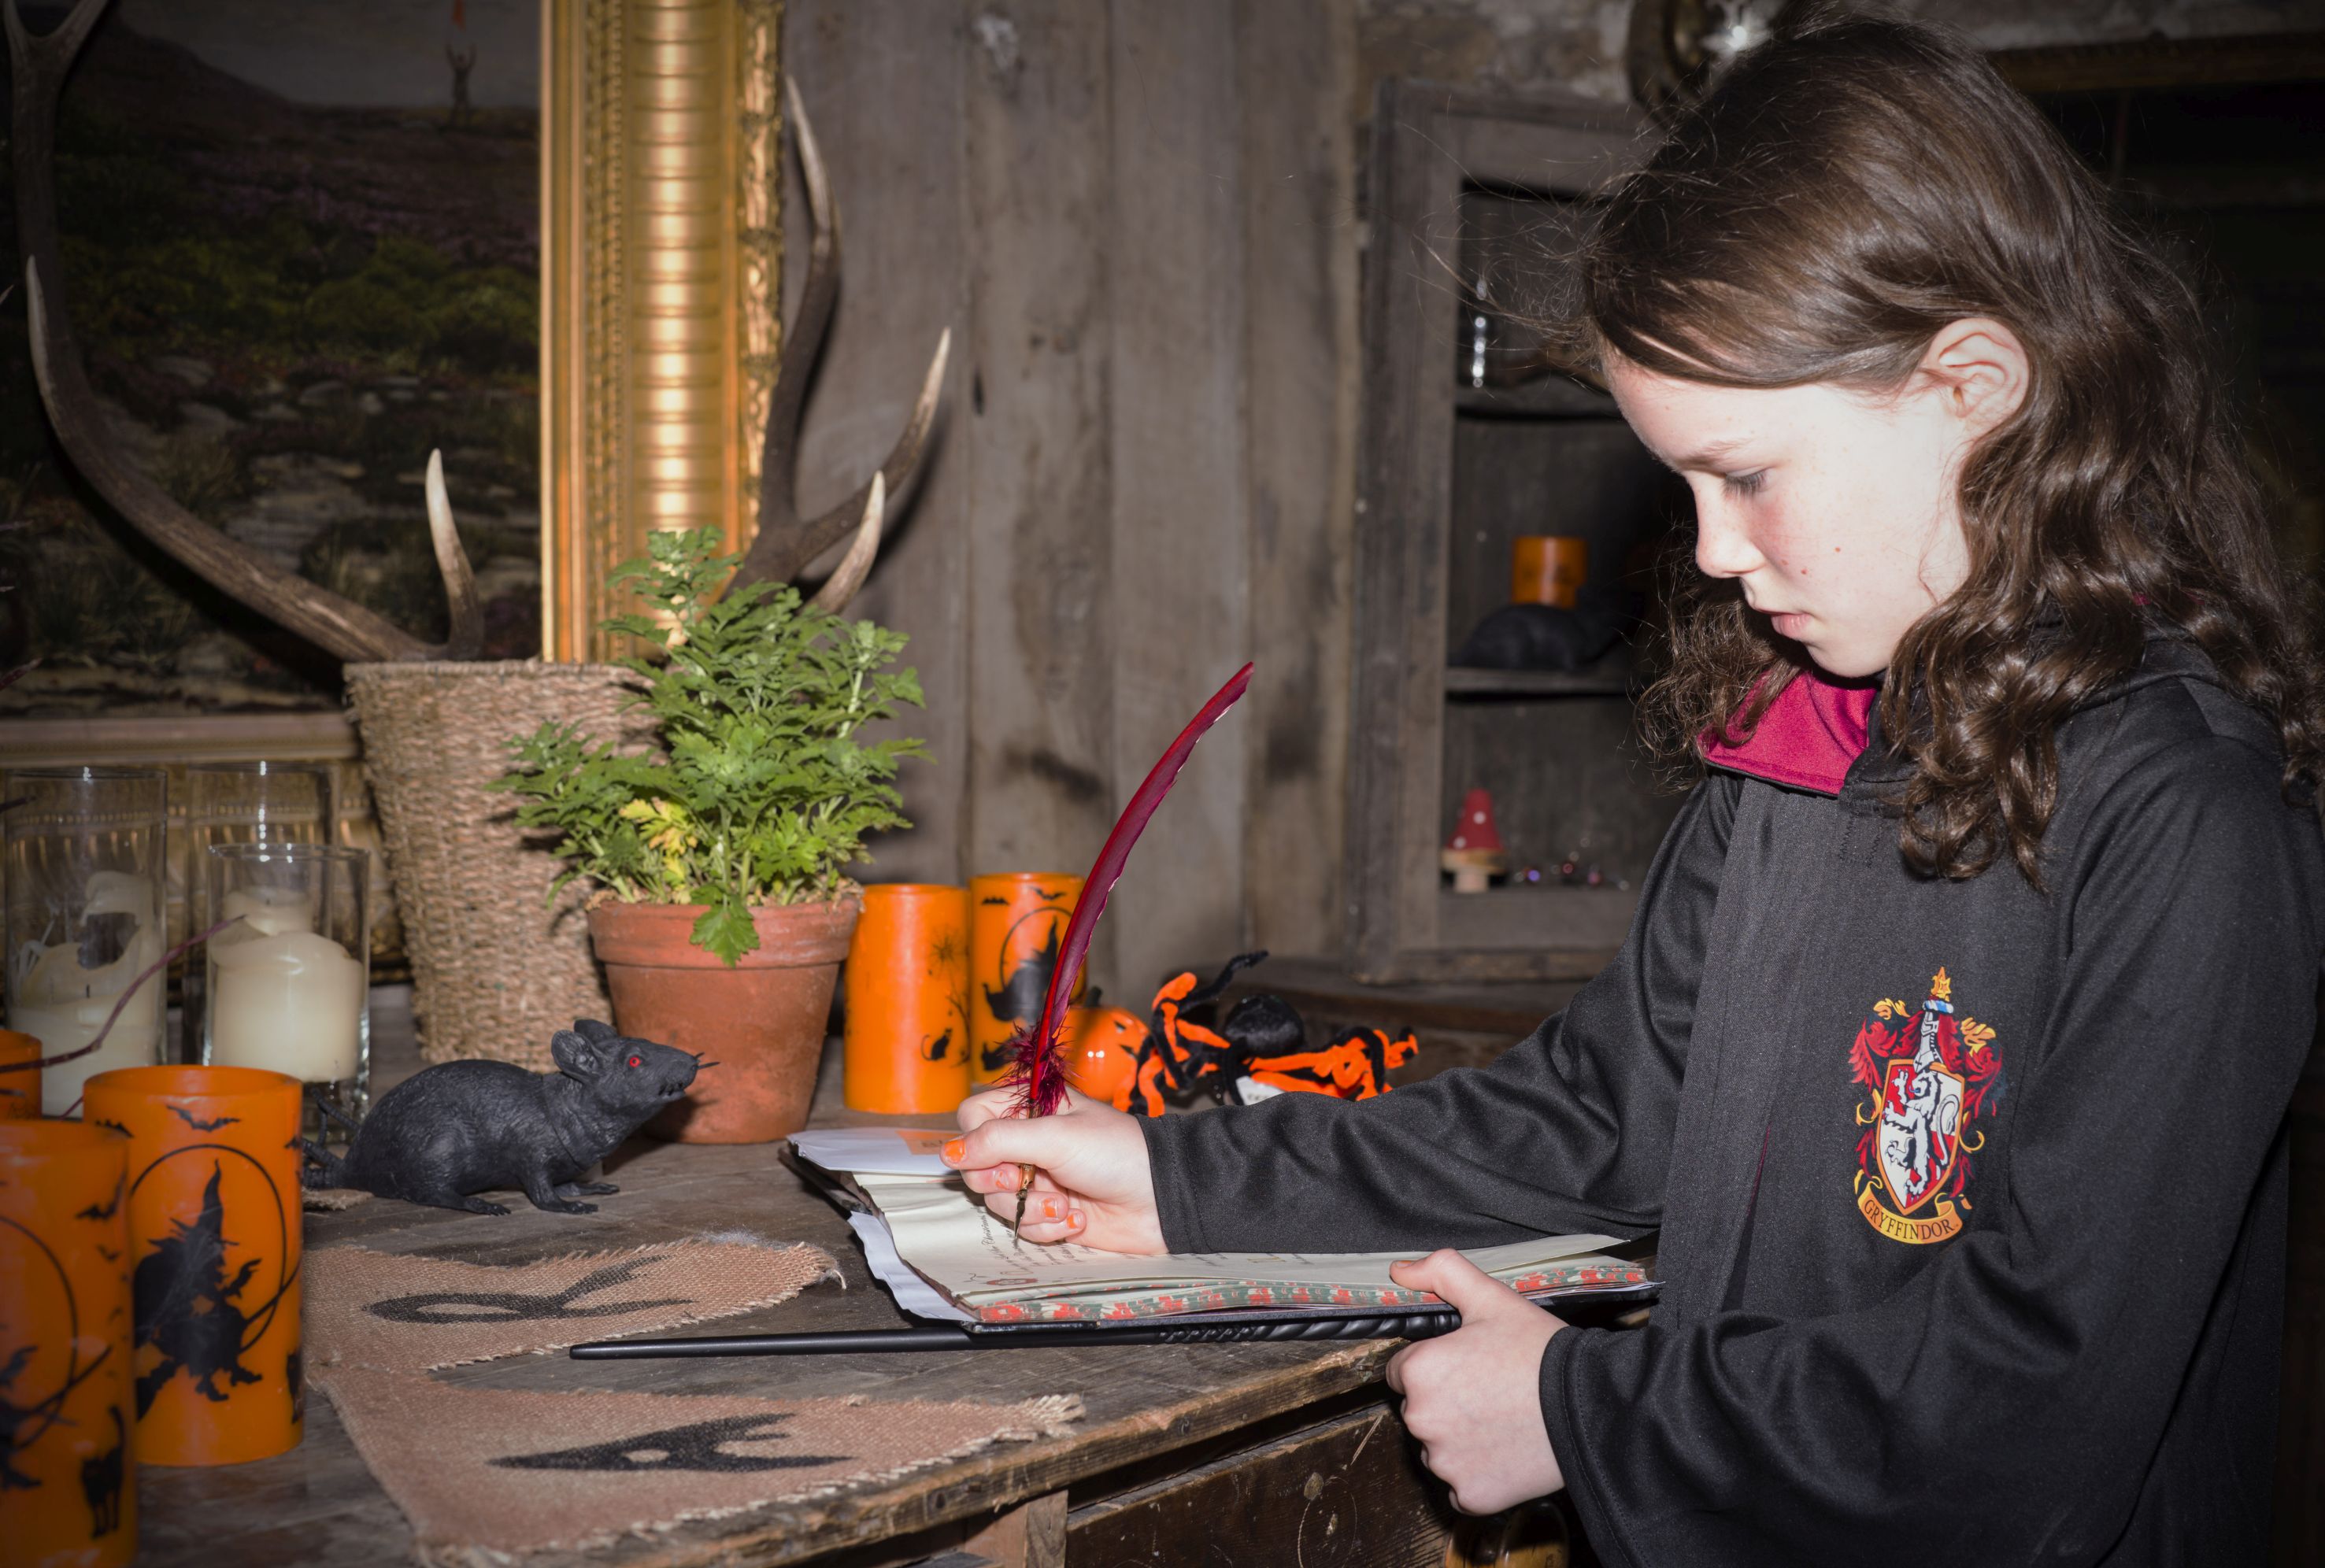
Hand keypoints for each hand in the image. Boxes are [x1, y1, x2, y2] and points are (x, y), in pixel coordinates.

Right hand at [944, 1084, 1165, 1253]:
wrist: (1163, 1198)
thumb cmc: (1116, 1153)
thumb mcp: (1055, 1136)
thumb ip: (998, 1140)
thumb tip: (948, 1153)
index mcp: (1029, 1110)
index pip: (972, 1117)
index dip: (975, 1139)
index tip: (998, 1152)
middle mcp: (1028, 1144)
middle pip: (976, 1165)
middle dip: (1001, 1180)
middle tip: (1027, 1180)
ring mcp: (1038, 1180)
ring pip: (996, 1200)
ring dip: (1030, 1208)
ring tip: (1065, 1204)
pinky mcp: (1050, 1214)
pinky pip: (1022, 1226)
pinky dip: (1047, 1227)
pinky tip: (1076, 1219)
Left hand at [1384, 1249, 1567, 1513]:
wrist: (1592, 1408)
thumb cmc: (1541, 1353)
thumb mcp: (1492, 1298)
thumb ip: (1441, 1273)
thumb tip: (1400, 1270)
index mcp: (1420, 1370)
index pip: (1402, 1371)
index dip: (1436, 1366)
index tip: (1469, 1366)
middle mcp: (1421, 1419)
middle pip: (1419, 1410)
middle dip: (1446, 1401)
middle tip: (1491, 1391)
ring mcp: (1444, 1462)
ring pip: (1438, 1448)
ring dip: (1459, 1438)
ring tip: (1502, 1420)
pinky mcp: (1468, 1495)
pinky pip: (1459, 1484)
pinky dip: (1478, 1472)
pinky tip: (1506, 1451)